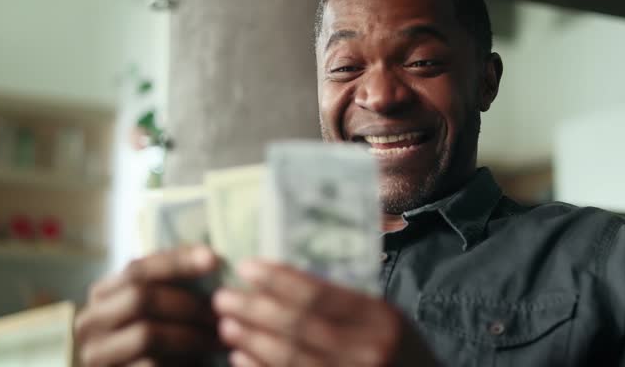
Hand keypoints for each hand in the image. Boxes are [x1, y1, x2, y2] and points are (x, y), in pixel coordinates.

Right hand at [75, 246, 222, 365]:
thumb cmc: (165, 342)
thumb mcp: (166, 308)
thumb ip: (176, 285)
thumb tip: (212, 258)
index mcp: (103, 294)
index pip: (138, 269)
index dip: (177, 262)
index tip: (214, 259)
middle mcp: (90, 322)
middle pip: (140, 297)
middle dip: (189, 303)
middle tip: (224, 311)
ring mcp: (95, 354)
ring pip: (147, 334)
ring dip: (192, 336)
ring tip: (221, 338)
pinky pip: (150, 366)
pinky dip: (183, 362)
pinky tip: (203, 362)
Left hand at [213, 260, 438, 366]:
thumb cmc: (401, 351)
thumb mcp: (387, 320)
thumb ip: (348, 304)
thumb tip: (289, 279)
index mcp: (380, 318)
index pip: (320, 294)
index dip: (278, 280)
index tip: (247, 267)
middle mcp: (367, 350)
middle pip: (299, 325)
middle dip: (255, 309)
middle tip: (223, 297)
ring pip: (290, 358)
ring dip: (252, 340)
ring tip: (225, 324)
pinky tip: (240, 357)